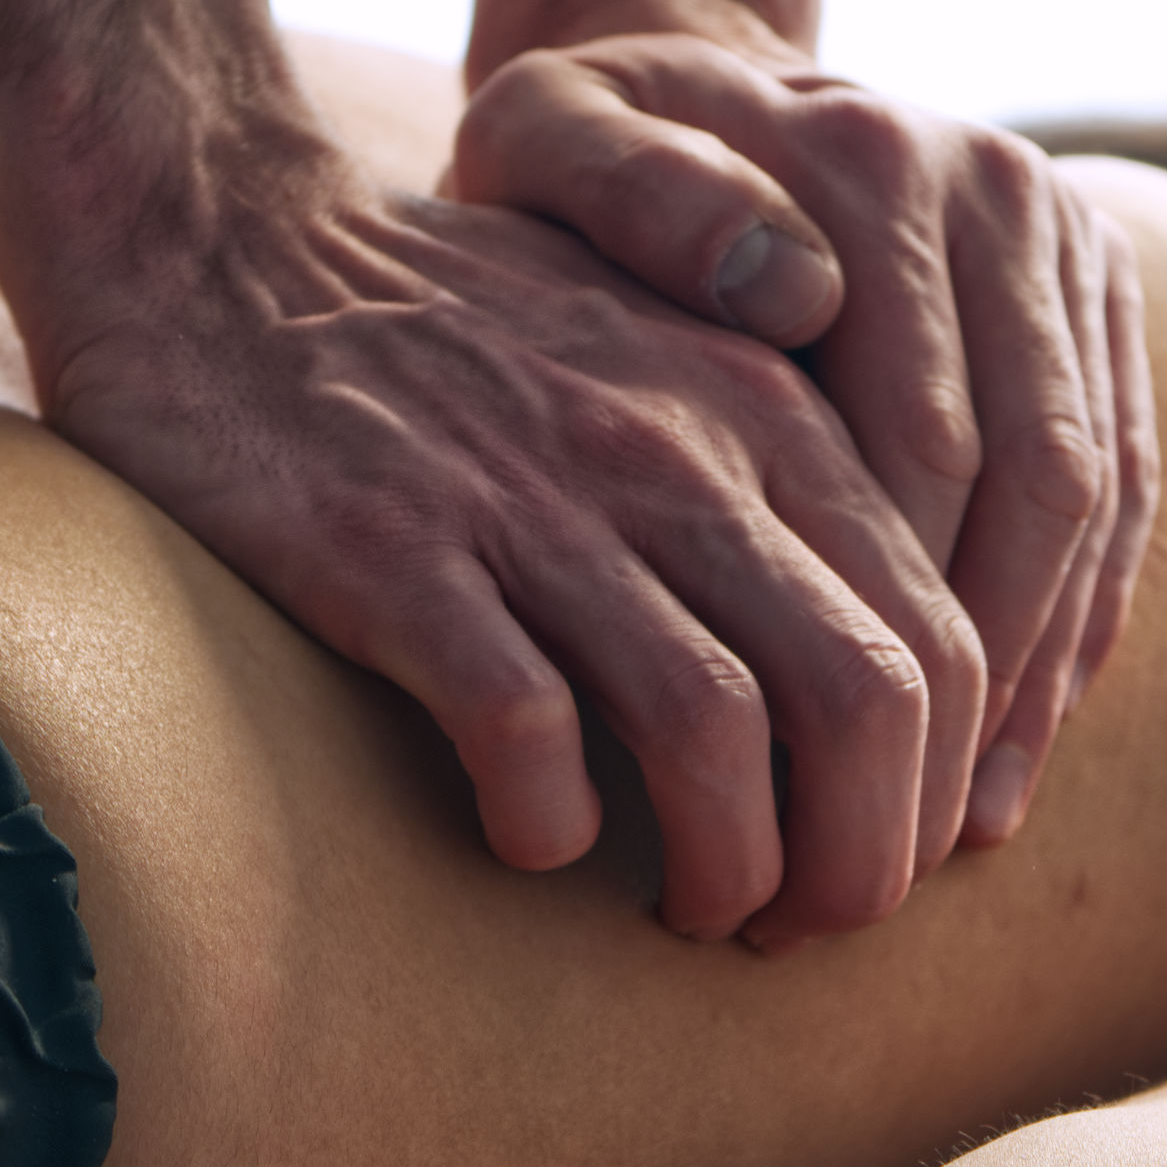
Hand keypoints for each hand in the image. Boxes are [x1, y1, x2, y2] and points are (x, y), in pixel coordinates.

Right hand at [28, 152, 989, 944]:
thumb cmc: (458, 324)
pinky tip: (534, 841)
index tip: (877, 862)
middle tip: (801, 930)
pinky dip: (550, 821)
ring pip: (716, 733)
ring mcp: (534, 500)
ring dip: (727, 867)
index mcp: (765, 409)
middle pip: (864, 700)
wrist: (225, 237)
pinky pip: (522, 729)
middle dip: (861, 861)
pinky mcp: (393, 553)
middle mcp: (676, 451)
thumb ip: (788, 472)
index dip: (936, 792)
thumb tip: (898, 667)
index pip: (941, 634)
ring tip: (690, 913)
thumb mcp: (666, 351)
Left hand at [446, 36, 1156, 853]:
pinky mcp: (1099, 281)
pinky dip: (1078, 617)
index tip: (798, 773)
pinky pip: (1124, 479)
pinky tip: (1014, 742)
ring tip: (958, 824)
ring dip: (1037, 673)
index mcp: (869, 165)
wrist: (679, 69)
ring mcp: (1063, 230)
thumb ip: (634, 195)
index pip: (923, 443)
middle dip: (967, 678)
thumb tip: (796, 295)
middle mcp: (994, 185)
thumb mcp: (541, 140)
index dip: (880, 626)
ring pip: (1094, 496)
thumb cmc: (574, 159)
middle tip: (881, 834)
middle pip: (1031, 481)